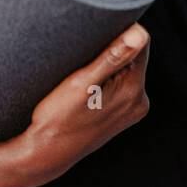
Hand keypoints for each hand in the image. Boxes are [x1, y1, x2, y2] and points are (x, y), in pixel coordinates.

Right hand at [6, 23, 150, 186]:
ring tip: (84, 81)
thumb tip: (140, 33)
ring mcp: (132, 111)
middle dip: (113, 53)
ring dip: (108, 67)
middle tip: (84, 63)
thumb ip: (112, 57)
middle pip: (134, 59)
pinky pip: (120, 86)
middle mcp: (140, 102)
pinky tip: (87, 92)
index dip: (119, 35)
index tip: (96, 42)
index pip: (140, 45)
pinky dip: (106, 81)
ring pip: (125, 72)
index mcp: (134, 91)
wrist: (47, 154)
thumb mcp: (82, 82)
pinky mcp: (122, 115)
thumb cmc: (58, 119)